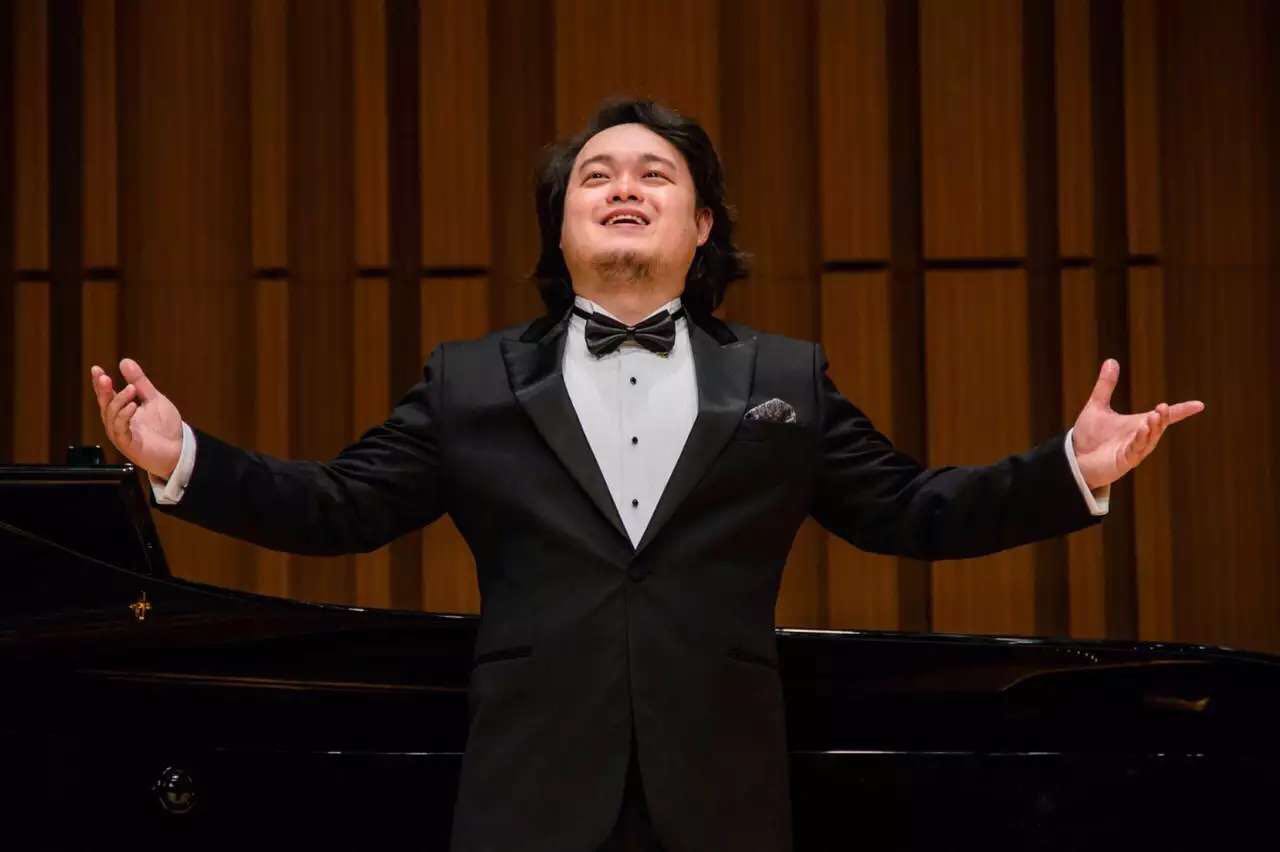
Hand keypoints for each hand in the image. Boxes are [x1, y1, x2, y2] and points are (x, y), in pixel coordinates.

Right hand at [90, 358, 183, 479]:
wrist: (179, 449)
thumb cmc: (164, 427)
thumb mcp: (153, 398)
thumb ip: (139, 382)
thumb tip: (124, 361)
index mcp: (121, 412)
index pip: (107, 396)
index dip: (100, 383)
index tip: (96, 369)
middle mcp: (117, 423)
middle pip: (105, 405)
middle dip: (103, 391)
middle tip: (104, 377)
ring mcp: (121, 435)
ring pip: (112, 417)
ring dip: (119, 401)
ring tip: (130, 390)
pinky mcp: (129, 445)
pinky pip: (121, 430)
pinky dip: (125, 417)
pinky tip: (132, 406)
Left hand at [1071, 359, 1203, 489]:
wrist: (1075, 457)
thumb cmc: (1089, 435)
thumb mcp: (1097, 406)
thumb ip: (1105, 385)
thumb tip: (1111, 360)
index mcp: (1138, 424)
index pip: (1165, 417)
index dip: (1182, 411)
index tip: (1199, 405)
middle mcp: (1140, 437)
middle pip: (1159, 427)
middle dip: (1164, 417)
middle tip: (1164, 407)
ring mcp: (1134, 450)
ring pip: (1149, 440)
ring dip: (1153, 429)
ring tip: (1155, 415)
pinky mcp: (1124, 461)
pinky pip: (1135, 450)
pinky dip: (1140, 440)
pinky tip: (1142, 430)